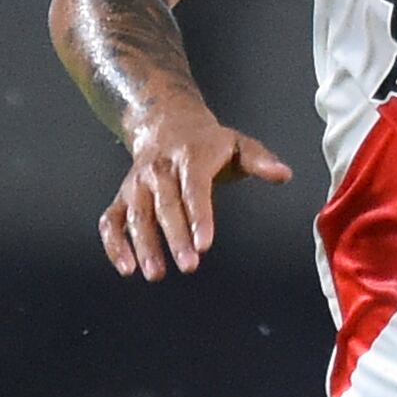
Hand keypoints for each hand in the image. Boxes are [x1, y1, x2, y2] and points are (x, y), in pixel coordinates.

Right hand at [99, 107, 291, 279]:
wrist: (166, 123)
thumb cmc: (207, 144)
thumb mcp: (237, 144)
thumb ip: (260, 161)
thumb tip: (284, 174)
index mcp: (190, 157)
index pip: (194, 188)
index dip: (199, 216)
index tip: (204, 243)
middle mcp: (159, 170)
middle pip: (165, 205)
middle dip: (175, 237)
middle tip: (188, 266)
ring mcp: (138, 185)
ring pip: (136, 215)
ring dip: (143, 245)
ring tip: (156, 274)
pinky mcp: (123, 198)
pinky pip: (112, 220)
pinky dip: (114, 244)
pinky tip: (126, 268)